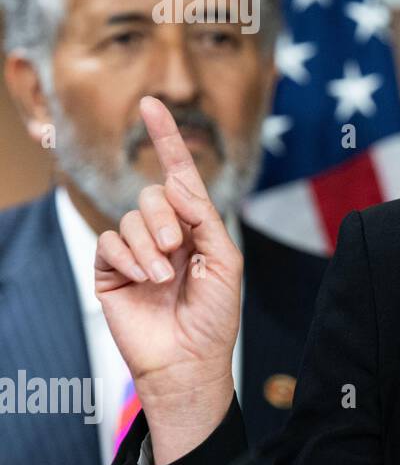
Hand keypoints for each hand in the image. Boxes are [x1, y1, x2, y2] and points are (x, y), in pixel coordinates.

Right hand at [94, 96, 242, 464]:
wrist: (189, 360)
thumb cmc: (214, 315)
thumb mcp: (225, 261)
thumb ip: (205, 219)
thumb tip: (176, 187)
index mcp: (195, 226)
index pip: (179, 175)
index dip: (167, 139)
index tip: (152, 104)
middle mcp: (164, 232)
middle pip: (154, 195)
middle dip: (167, 220)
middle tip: (178, 251)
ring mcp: (135, 250)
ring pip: (132, 218)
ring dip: (152, 246)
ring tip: (165, 277)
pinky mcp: (110, 270)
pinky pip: (110, 242)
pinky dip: (130, 258)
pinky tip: (144, 280)